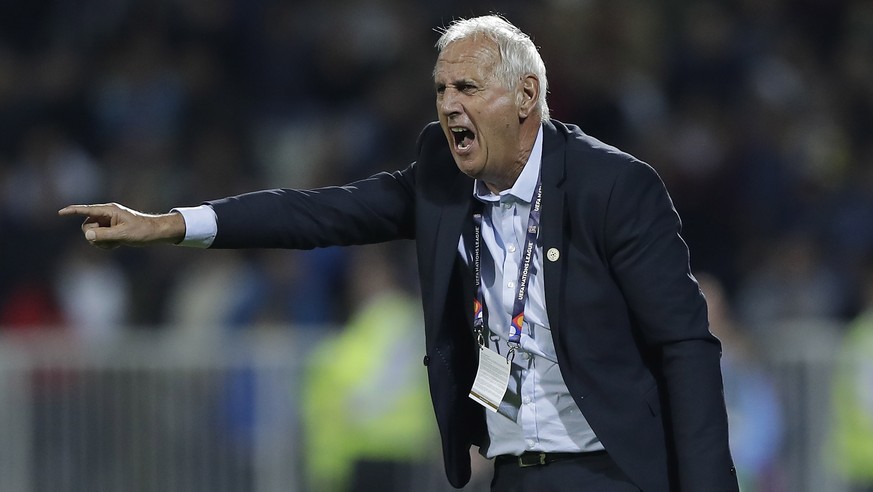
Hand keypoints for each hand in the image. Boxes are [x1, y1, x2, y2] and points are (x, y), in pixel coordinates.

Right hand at [58, 203, 185, 248]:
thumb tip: (87, 234)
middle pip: (86, 225)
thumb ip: (104, 235)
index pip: (87, 210)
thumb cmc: (142, 231)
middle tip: (109, 241)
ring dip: (100, 241)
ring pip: (92, 233)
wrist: (156, 233)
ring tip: (115, 244)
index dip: (72, 211)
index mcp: (109, 210)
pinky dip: (104, 244)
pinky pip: (99, 238)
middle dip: (93, 235)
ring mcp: (108, 223)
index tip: (60, 212)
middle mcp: (106, 215)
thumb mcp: (123, 234)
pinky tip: (116, 245)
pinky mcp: (110, 230)